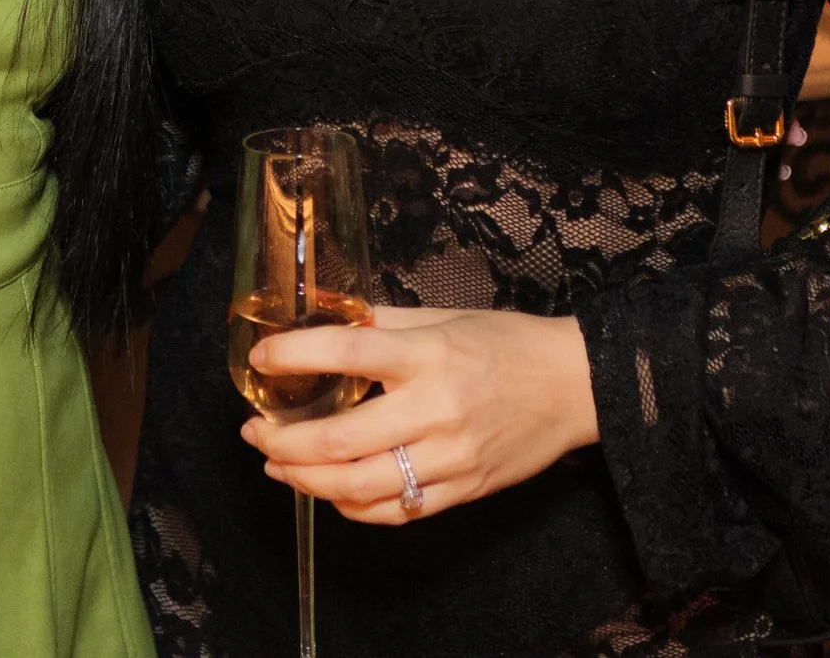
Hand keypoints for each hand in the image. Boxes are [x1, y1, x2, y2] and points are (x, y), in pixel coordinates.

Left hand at [241, 306, 598, 524]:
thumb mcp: (442, 317)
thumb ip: (381, 322)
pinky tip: (331, 493)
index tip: (260, 360)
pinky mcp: (463, 489)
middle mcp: (435, 408)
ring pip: (360, 486)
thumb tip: (324, 320)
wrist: (575, 385)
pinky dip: (355, 508)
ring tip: (278, 466)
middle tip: (254, 433)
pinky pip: (397, 511)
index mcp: (427, 354)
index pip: (345, 353)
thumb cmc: (507, 344)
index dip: (292, 357)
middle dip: (283, 441)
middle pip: (340, 439)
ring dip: (307, 480)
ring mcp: (449, 456)